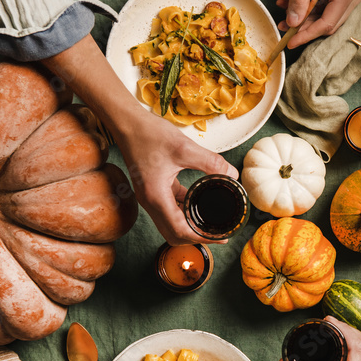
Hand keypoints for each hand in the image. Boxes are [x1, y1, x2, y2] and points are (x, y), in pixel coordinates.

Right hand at [40, 35, 237, 244]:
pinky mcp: (152, 189)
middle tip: (220, 233)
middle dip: (197, 237)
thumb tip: (233, 175)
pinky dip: (185, 209)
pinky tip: (200, 200)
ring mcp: (150, 197)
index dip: (203, 238)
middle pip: (174, 234)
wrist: (127, 122)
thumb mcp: (185, 148)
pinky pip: (171, 207)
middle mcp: (151, 202)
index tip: (222, 237)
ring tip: (213, 219)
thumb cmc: (150, 134)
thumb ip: (211, 163)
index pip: (181, 231)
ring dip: (191, 225)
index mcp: (156, 198)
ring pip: (172, 222)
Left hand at [278, 0, 360, 47]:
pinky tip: (289, 2)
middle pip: (328, 23)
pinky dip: (308, 6)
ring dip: (304, 17)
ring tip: (283, 16)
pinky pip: (324, 3)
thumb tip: (292, 21)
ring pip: (324, 14)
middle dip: (305, 28)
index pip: (326, 24)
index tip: (290, 42)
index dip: (307, 35)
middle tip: (284, 30)